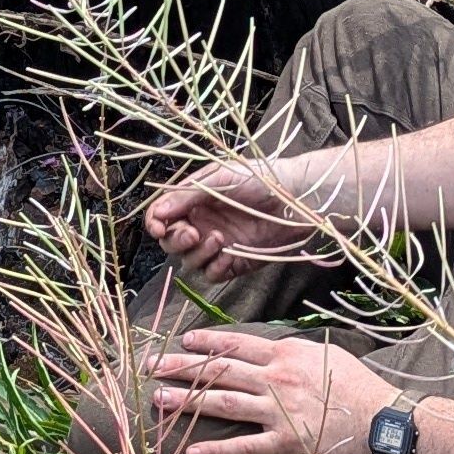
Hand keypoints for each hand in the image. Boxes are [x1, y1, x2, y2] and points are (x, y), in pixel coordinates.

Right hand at [140, 156, 346, 277]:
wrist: (298, 199)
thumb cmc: (260, 179)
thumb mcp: (219, 179)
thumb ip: (185, 196)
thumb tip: (157, 213)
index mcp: (193, 199)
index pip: (161, 215)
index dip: (155, 223)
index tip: (159, 228)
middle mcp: (201, 222)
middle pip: (170, 242)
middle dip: (176, 240)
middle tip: (194, 233)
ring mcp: (217, 245)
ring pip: (189, 261)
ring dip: (197, 253)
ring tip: (219, 239)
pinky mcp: (234, 262)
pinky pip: (211, 274)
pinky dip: (214, 268)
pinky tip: (228, 256)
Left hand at [143, 325, 394, 453]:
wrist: (385, 422)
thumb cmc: (361, 387)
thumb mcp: (328, 355)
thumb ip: (295, 353)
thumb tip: (274, 350)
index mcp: (286, 355)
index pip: (237, 344)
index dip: (207, 342)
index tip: (183, 340)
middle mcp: (276, 379)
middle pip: (219, 370)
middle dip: (181, 367)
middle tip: (151, 367)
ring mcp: (278, 412)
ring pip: (222, 404)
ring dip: (187, 402)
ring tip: (158, 401)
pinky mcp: (285, 444)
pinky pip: (243, 448)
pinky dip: (216, 452)